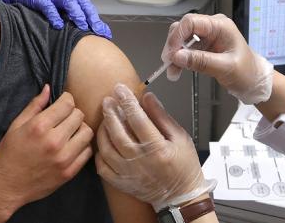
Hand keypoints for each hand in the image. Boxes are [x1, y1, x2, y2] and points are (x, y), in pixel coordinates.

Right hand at [0, 0, 111, 38]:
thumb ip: (70, 17)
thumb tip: (85, 34)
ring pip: (69, 2)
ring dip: (77, 14)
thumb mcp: (59, 6)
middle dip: (92, 18)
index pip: (89, 8)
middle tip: (99, 32)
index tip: (106, 34)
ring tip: (83, 26)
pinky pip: (49, 6)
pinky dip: (54, 15)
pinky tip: (58, 25)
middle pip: (83, 5)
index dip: (98, 21)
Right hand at [0, 86, 93, 215]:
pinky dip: (82, 146)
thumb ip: (34, 106)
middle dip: (72, 113)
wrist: (6, 186)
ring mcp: (64, 158)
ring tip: (69, 132)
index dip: (66, 100)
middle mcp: (54, 141)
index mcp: (39, 127)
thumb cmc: (8, 154)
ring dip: (80, 129)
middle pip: (79, 115)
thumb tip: (49, 88)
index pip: (68, 103)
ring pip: (87, 132)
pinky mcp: (69, 172)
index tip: (62, 104)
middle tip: (64, 119)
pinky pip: (87, 152)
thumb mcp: (15, 126)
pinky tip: (71, 146)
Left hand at [96, 84, 213, 210]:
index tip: (120, 89)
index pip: (138, 119)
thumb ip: (162, 117)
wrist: (181, 196)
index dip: (127, 101)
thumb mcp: (180, 137)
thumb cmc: (184, 166)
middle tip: (107, 100)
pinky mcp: (122, 183)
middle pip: (118, 132)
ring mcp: (129, 174)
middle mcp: (140, 162)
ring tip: (105, 118)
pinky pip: (103, 167)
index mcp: (158, 149)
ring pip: (107, 148)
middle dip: (110, 112)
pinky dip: (100, 153)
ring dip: (103, 130)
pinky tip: (104, 142)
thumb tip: (147, 97)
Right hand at [161, 14, 273, 104]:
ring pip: (182, 39)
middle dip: (173, 45)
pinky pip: (186, 49)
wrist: (255, 81)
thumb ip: (201, 61)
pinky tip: (176, 71)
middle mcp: (212, 27)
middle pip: (183, 28)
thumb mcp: (225, 67)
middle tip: (168, 63)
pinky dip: (180, 60)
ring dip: (175, 55)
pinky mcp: (204, 47)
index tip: (171, 54)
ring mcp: (207, 36)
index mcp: (220, 26)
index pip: (191, 22)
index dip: (177, 36)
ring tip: (172, 72)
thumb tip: (177, 57)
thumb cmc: (247, 72)